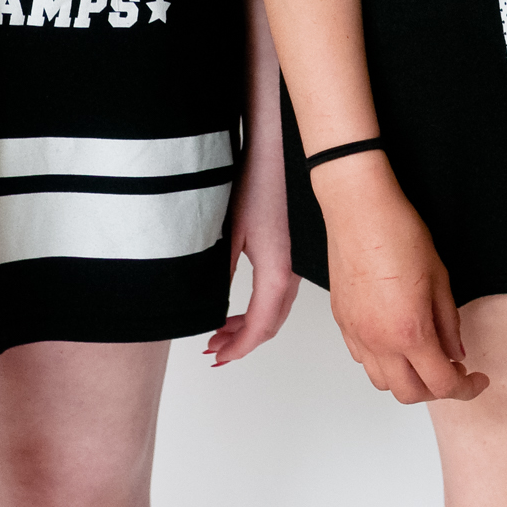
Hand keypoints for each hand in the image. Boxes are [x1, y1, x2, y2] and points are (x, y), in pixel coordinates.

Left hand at [204, 138, 299, 365]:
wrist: (278, 148)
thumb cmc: (256, 183)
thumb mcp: (229, 233)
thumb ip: (221, 275)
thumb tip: (211, 308)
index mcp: (276, 273)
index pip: (259, 328)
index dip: (237, 348)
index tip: (218, 357)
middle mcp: (292, 272)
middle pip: (270, 324)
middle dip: (242, 340)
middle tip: (214, 348)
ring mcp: (296, 262)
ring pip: (276, 308)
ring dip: (250, 324)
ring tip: (221, 329)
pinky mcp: (294, 249)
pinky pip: (280, 291)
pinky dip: (260, 305)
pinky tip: (240, 302)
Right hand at [312, 153, 487, 403]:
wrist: (358, 207)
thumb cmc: (399, 232)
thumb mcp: (440, 277)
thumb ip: (449, 323)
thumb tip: (456, 352)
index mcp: (409, 332)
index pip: (442, 385)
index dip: (466, 387)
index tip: (477, 378)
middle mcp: (378, 341)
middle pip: (410, 394)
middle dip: (436, 389)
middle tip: (452, 369)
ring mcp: (356, 332)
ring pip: (382, 381)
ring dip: (406, 379)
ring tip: (422, 355)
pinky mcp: (341, 320)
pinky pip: (362, 358)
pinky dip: (382, 361)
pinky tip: (394, 338)